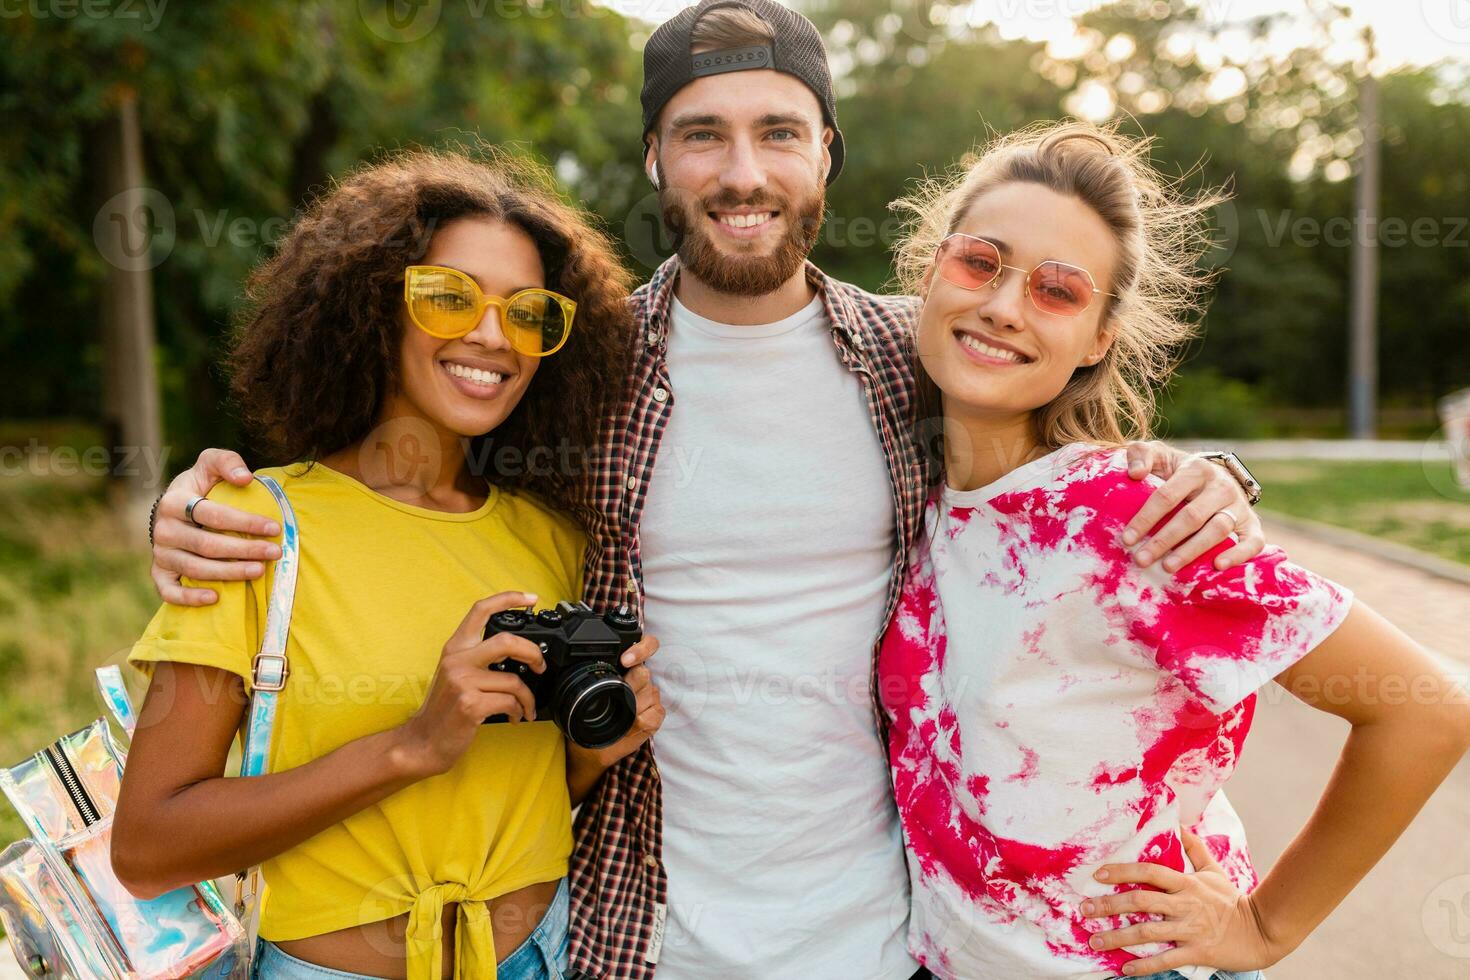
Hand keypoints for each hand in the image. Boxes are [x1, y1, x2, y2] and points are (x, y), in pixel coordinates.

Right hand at [151, 449, 278, 605]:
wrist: (172, 509)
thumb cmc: (199, 486)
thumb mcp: (210, 464)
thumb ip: (227, 462)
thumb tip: (246, 478)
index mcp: (174, 502)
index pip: (213, 515)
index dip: (245, 522)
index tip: (274, 528)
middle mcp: (164, 530)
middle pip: (207, 545)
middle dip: (245, 550)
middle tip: (275, 552)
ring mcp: (160, 553)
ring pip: (195, 569)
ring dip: (229, 573)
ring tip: (259, 571)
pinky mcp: (159, 573)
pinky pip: (169, 591)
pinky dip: (190, 598)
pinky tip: (216, 598)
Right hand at [395, 592, 547, 777]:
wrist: (423, 742)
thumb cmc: (444, 709)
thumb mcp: (455, 674)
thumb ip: (478, 657)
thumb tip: (517, 652)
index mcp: (455, 648)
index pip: (480, 610)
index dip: (509, 599)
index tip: (531, 599)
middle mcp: (457, 660)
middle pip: (507, 641)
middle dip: (533, 654)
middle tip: (540, 666)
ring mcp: (462, 682)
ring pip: (514, 680)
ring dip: (528, 698)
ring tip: (525, 707)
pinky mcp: (470, 704)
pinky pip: (510, 702)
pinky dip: (519, 711)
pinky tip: (515, 717)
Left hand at [567, 635, 664, 773]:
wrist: (592, 748)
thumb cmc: (587, 719)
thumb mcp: (585, 695)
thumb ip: (588, 678)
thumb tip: (573, 667)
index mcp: (625, 669)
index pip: (646, 645)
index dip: (641, 648)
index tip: (626, 659)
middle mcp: (640, 679)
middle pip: (643, 672)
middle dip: (629, 683)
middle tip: (616, 696)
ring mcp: (650, 696)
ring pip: (649, 692)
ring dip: (632, 707)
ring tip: (619, 716)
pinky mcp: (656, 714)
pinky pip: (654, 714)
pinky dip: (640, 723)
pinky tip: (629, 727)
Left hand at [1081, 830, 1282, 974]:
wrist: (1262, 931)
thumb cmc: (1233, 900)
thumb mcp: (1213, 870)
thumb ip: (1193, 848)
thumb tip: (1179, 824)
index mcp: (1187, 883)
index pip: (1149, 872)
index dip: (1122, 871)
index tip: (1098, 875)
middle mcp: (1185, 905)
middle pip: (1141, 902)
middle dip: (1109, 906)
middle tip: (1085, 909)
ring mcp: (1190, 930)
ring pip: (1147, 933)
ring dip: (1118, 937)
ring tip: (1094, 941)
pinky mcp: (1197, 952)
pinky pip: (1166, 960)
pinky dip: (1144, 965)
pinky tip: (1124, 968)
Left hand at [1121, 442, 1264, 573]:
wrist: (1211, 476)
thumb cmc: (1176, 470)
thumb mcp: (1158, 455)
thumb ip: (1140, 454)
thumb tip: (1135, 473)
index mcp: (1196, 469)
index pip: (1168, 496)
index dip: (1146, 518)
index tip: (1127, 539)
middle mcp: (1221, 486)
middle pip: (1191, 517)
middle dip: (1163, 540)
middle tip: (1141, 559)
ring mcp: (1239, 506)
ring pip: (1217, 530)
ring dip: (1191, 551)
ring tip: (1167, 567)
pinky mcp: (1251, 524)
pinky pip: (1253, 541)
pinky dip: (1239, 554)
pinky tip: (1218, 566)